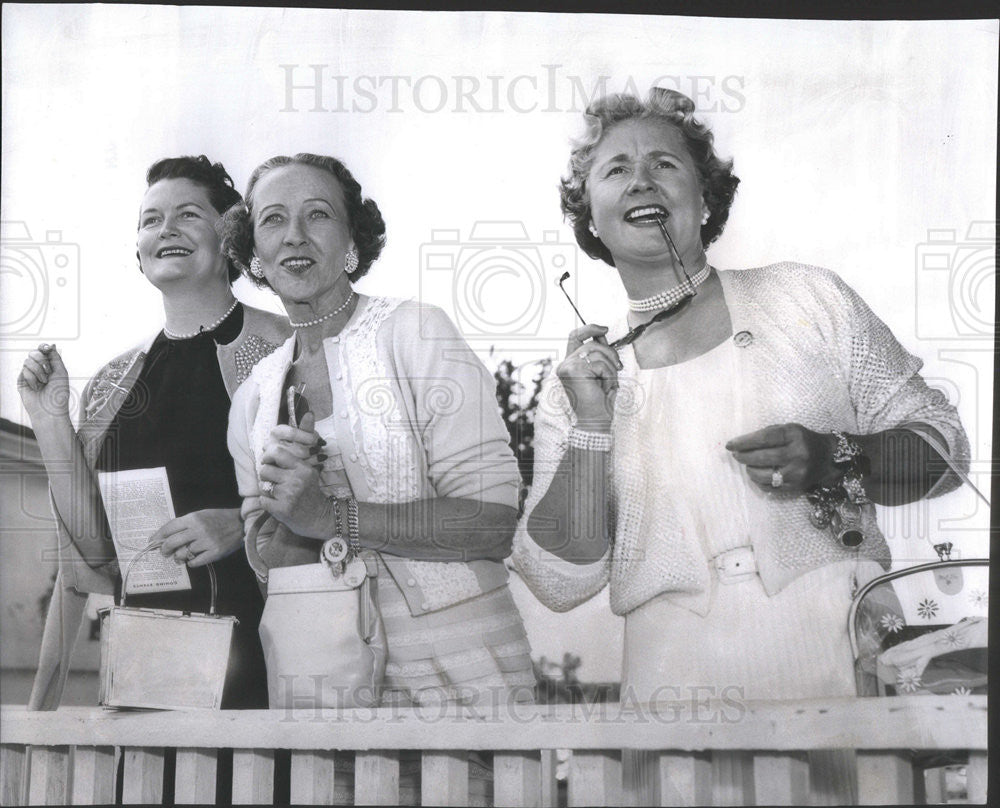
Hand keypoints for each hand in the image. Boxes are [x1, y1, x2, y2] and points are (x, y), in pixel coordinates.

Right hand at [16, 344, 71, 421]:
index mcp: (50, 367)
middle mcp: (39, 369)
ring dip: (38, 371)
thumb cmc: (58, 393)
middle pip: (34, 353)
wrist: (49, 409)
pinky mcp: (21, 381)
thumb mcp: (61, 372)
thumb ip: (55, 358)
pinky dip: (32, 378)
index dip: (43, 347)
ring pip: (28, 361)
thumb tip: (51, 345)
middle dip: (41, 359)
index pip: (43, 351)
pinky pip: (24, 370)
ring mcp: (29, 375)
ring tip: (43, 383)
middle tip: (47, 370)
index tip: (46, 348)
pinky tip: (36, 387)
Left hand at [154, 508, 243, 566]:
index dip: (158, 535)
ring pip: (182, 554)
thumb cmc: (220, 518)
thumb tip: (167, 535)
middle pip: (172, 542)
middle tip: (164, 552)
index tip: (153, 541)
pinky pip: (194, 562)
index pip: (169, 527)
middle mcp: (198, 530)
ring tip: (180, 557)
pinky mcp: (214, 553)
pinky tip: (193, 560)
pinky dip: (191, 563)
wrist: (242, 524)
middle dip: (164, 549)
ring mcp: (206, 542)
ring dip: (178, 557)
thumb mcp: (202, 514)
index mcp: (194, 518)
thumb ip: (186, 523)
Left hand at [259, 411, 332, 537]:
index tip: (274, 462)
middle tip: (275, 478)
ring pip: (263, 484)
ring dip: (267, 488)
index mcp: (303, 467)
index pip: (276, 452)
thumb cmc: (311, 489)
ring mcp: (290, 495)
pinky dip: (268, 503)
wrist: (320, 518)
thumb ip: (307, 437)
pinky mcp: (283, 510)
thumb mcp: (310, 464)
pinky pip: (263, 500)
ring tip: (278, 491)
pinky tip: (278, 503)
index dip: (269, 456)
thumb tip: (309, 412)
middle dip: (267, 473)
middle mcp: (297, 480)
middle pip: (265, 468)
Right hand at [556, 324, 621, 430]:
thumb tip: (602, 332)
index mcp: (570, 364)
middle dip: (610, 353)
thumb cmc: (599, 402)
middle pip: (592, 343)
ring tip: (607, 384)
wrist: (594, 422)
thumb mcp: (601, 373)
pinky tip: (604, 388)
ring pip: (597, 352)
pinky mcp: (573, 371)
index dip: (589, 328)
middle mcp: (565, 364)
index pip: (575, 336)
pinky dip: (608, 375)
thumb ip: (599, 354)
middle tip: (618, 367)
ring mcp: (567, 367)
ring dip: (610, 368)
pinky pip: (599, 363)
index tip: (604, 329)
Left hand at [726, 423, 838, 491]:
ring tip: (748, 465)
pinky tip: (757, 475)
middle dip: (744, 457)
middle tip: (736, 455)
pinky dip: (758, 482)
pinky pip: (770, 487)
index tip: (730, 445)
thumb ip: (767, 434)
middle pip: (762, 457)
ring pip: (764, 475)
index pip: (764, 438)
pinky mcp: (796, 487)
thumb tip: (740, 443)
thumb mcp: (788, 430)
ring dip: (750, 470)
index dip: (744, 442)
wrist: (827, 458)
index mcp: (794, 436)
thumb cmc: (802, 440)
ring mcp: (797, 473)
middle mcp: (797, 454)